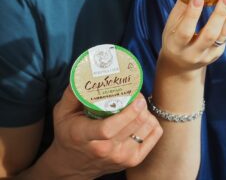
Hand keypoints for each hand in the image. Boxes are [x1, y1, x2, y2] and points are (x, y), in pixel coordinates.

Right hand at [48, 87, 162, 178]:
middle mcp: (105, 149)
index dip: (127, 112)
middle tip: (136, 94)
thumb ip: (73, 92)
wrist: (72, 165)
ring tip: (137, 107)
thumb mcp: (62, 112)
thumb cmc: (68, 133)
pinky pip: (154, 135)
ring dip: (146, 112)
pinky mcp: (133, 161)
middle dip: (140, 104)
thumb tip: (86, 69)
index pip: (108, 128)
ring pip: (147, 127)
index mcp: (84, 136)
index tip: (137, 97)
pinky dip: (152, 123)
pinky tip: (142, 118)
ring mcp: (121, 157)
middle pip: (134, 124)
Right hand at [158, 0, 225, 75]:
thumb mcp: (172, 21)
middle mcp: (193, 53)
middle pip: (210, 35)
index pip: (185, 30)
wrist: (180, 65)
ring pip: (223, 33)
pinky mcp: (218, 52)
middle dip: (220, 13)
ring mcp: (208, 54)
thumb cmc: (174, 37)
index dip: (192, 13)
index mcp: (176, 45)